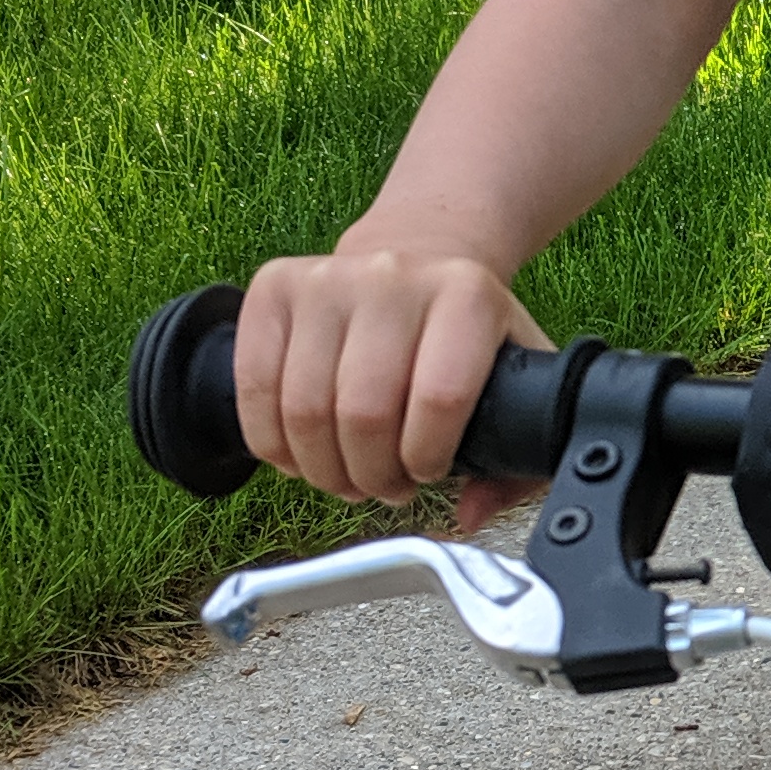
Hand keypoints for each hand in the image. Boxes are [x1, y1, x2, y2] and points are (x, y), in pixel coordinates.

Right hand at [234, 239, 552, 516]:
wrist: (418, 256)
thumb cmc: (463, 330)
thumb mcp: (515, 375)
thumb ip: (516, 456)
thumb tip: (472, 512)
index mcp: (467, 296)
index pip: (439, 398)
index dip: (425, 458)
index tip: (426, 471)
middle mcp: (395, 276)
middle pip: (364, 413)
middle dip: (370, 475)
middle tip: (382, 484)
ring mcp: (328, 278)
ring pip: (304, 409)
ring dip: (321, 468)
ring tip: (344, 474)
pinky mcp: (275, 287)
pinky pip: (253, 387)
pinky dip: (270, 441)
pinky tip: (299, 454)